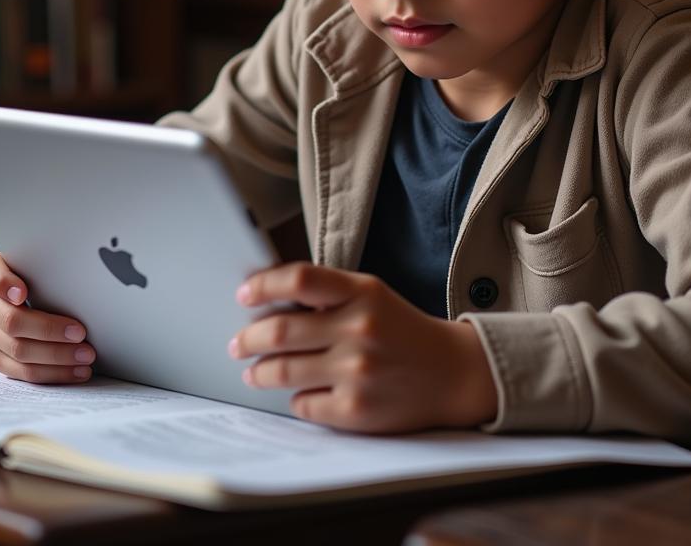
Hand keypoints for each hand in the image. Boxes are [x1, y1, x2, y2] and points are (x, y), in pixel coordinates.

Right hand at [0, 253, 95, 383]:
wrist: (45, 297)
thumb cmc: (53, 276)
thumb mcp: (52, 264)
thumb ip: (57, 264)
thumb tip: (90, 270)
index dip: (4, 284)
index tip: (23, 294)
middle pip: (12, 321)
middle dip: (49, 329)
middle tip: (81, 333)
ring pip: (20, 350)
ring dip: (57, 355)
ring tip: (86, 355)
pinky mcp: (0, 356)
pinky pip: (24, 371)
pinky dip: (54, 373)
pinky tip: (77, 370)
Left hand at [229, 262, 497, 432]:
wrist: (453, 372)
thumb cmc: (400, 329)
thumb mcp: (371, 295)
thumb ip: (326, 294)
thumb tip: (264, 303)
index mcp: (362, 293)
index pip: (298, 280)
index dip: (263, 286)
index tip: (243, 295)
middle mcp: (359, 329)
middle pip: (279, 331)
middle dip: (248, 338)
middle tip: (237, 343)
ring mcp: (356, 372)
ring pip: (282, 372)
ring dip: (259, 372)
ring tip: (253, 372)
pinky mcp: (356, 410)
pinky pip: (303, 405)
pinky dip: (296, 398)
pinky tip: (301, 392)